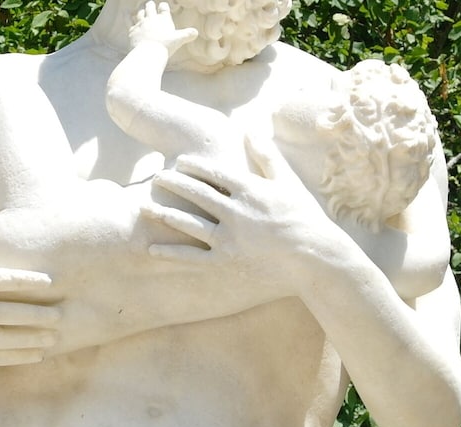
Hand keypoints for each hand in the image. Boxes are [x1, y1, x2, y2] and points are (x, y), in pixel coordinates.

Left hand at [129, 1, 198, 50]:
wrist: (149, 53)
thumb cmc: (165, 46)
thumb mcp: (179, 40)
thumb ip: (187, 35)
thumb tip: (195, 32)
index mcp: (163, 19)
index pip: (163, 8)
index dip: (163, 6)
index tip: (163, 6)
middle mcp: (151, 19)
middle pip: (150, 7)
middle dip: (150, 5)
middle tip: (150, 3)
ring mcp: (141, 24)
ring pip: (140, 13)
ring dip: (141, 11)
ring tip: (142, 10)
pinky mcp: (132, 30)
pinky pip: (128, 20)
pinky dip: (127, 16)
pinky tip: (126, 12)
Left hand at [141, 138, 358, 280]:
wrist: (317, 258)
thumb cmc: (305, 217)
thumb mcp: (287, 182)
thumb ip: (266, 156)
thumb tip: (250, 129)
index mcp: (251, 190)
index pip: (213, 173)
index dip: (193, 166)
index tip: (179, 162)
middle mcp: (236, 212)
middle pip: (196, 193)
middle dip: (173, 184)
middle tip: (156, 177)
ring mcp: (230, 239)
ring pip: (188, 223)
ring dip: (164, 213)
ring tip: (143, 206)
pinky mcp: (227, 262)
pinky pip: (193, 256)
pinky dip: (171, 253)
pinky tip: (151, 248)